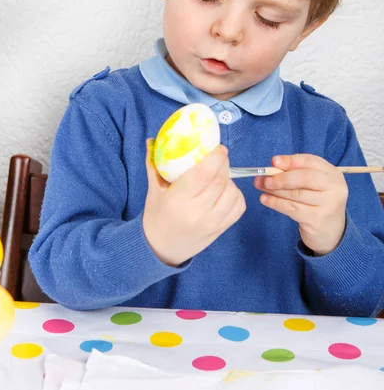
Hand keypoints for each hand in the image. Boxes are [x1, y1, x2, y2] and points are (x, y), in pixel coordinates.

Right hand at [143, 139, 245, 266]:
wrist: (160, 249)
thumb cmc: (156, 216)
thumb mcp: (153, 189)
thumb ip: (154, 164)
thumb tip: (151, 140)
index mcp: (178, 199)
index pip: (204, 173)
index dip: (215, 157)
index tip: (217, 148)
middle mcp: (197, 212)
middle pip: (221, 180)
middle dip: (223, 163)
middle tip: (218, 157)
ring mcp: (212, 223)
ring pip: (232, 192)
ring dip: (229, 179)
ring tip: (219, 176)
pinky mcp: (221, 230)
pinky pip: (239, 207)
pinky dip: (235, 195)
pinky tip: (225, 191)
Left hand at [254, 154, 347, 254]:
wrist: (331, 230)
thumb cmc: (317, 201)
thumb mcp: (312, 185)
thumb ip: (296, 174)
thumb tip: (271, 167)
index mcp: (333, 174)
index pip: (312, 161)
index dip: (291, 161)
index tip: (274, 161)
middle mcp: (335, 188)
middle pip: (306, 177)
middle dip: (283, 177)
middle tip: (265, 179)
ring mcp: (328, 205)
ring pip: (297, 194)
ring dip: (275, 190)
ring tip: (261, 187)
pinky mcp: (318, 220)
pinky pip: (292, 208)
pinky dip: (276, 203)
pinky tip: (265, 199)